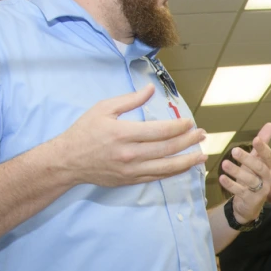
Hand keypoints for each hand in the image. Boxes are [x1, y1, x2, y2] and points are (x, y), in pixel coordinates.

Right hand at [52, 85, 207, 186]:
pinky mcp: (130, 180)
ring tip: (201, 155)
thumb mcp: (103, 109)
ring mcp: (131, 170)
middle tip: (202, 135)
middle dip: (188, 142)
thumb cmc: (84, 132)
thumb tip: (150, 90)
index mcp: (123, 133)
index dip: (179, 127)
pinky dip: (173, 172)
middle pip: (167, 149)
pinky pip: (157, 177)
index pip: (160, 131)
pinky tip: (184, 167)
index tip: (190, 123)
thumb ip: (129, 100)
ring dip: (186, 161)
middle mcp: (130, 153)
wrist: (68, 161)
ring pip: (166, 167)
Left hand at [220, 122, 270, 223]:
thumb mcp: (256, 160)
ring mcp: (260, 191)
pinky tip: (222, 178)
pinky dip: (230, 185)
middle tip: (234, 150)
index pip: (268, 157)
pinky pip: (240, 191)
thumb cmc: (253, 177)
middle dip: (247, 159)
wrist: (249, 204)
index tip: (255, 139)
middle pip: (260, 168)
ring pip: (250, 180)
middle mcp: (268, 179)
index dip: (263, 148)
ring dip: (237, 172)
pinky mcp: (250, 200)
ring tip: (224, 164)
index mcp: (270, 167)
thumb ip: (262, 143)